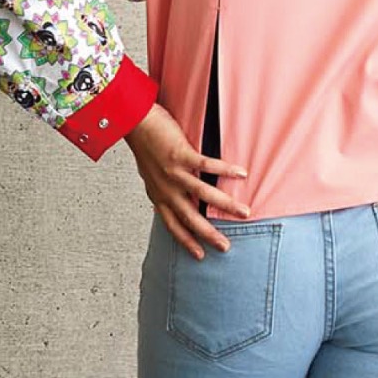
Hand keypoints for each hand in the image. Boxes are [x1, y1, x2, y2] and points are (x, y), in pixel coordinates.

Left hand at [124, 102, 250, 260]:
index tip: (200, 255)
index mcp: (158, 195)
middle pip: (190, 217)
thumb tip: (173, 198)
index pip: (173, 225)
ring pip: (203, 195)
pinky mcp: (180, 155)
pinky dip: (225, 171)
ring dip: (225, 205)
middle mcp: (166, 188)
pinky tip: (241, 173)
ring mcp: (173, 173)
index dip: (186, 241)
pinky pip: (207, 166)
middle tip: (225, 246)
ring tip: (244, 212)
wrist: (133, 121)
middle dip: (209, 234)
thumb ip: (162, 188)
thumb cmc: (144, 145)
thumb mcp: (150, 175)